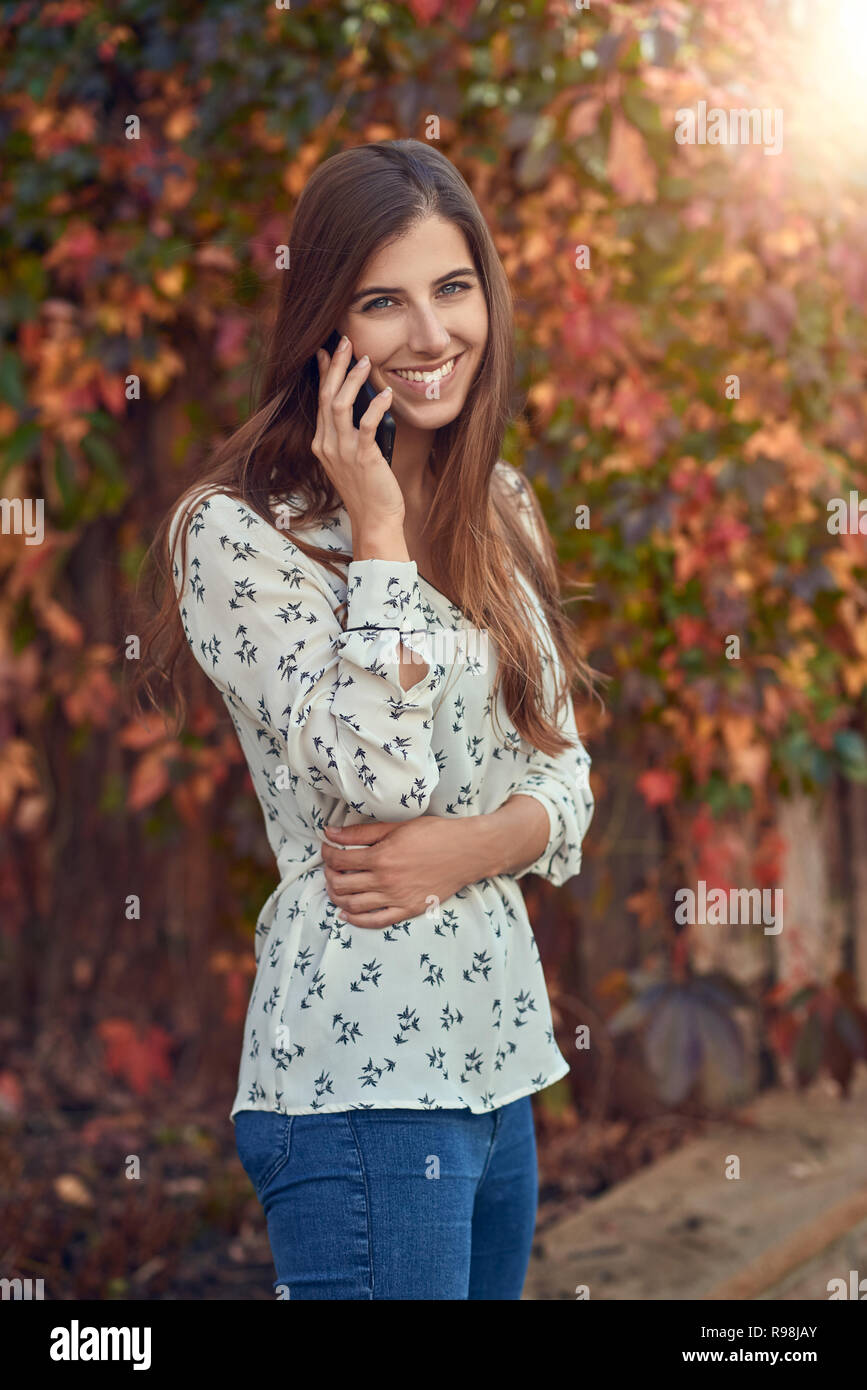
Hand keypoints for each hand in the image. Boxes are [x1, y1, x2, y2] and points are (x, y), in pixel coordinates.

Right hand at [313, 337, 404, 528]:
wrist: (374, 519)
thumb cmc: (368, 488)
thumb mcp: (351, 458)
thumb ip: (350, 433)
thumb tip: (362, 402)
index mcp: (321, 443)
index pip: (320, 400)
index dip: (323, 373)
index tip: (326, 350)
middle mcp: (327, 445)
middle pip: (327, 396)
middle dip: (336, 365)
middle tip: (345, 341)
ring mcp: (343, 452)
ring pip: (341, 405)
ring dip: (352, 379)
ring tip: (365, 360)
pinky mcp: (363, 458)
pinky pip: (367, 425)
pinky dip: (376, 406)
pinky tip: (385, 394)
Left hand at [320, 816, 477, 928]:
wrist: (467, 851)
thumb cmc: (434, 833)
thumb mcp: (396, 826)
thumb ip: (361, 832)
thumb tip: (329, 832)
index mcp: (381, 857)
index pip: (339, 859)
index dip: (327, 854)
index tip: (327, 848)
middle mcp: (385, 881)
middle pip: (341, 884)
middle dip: (328, 875)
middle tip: (331, 867)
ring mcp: (396, 898)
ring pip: (353, 905)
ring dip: (337, 897)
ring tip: (336, 887)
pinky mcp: (408, 910)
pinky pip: (375, 921)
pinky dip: (356, 920)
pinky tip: (346, 913)